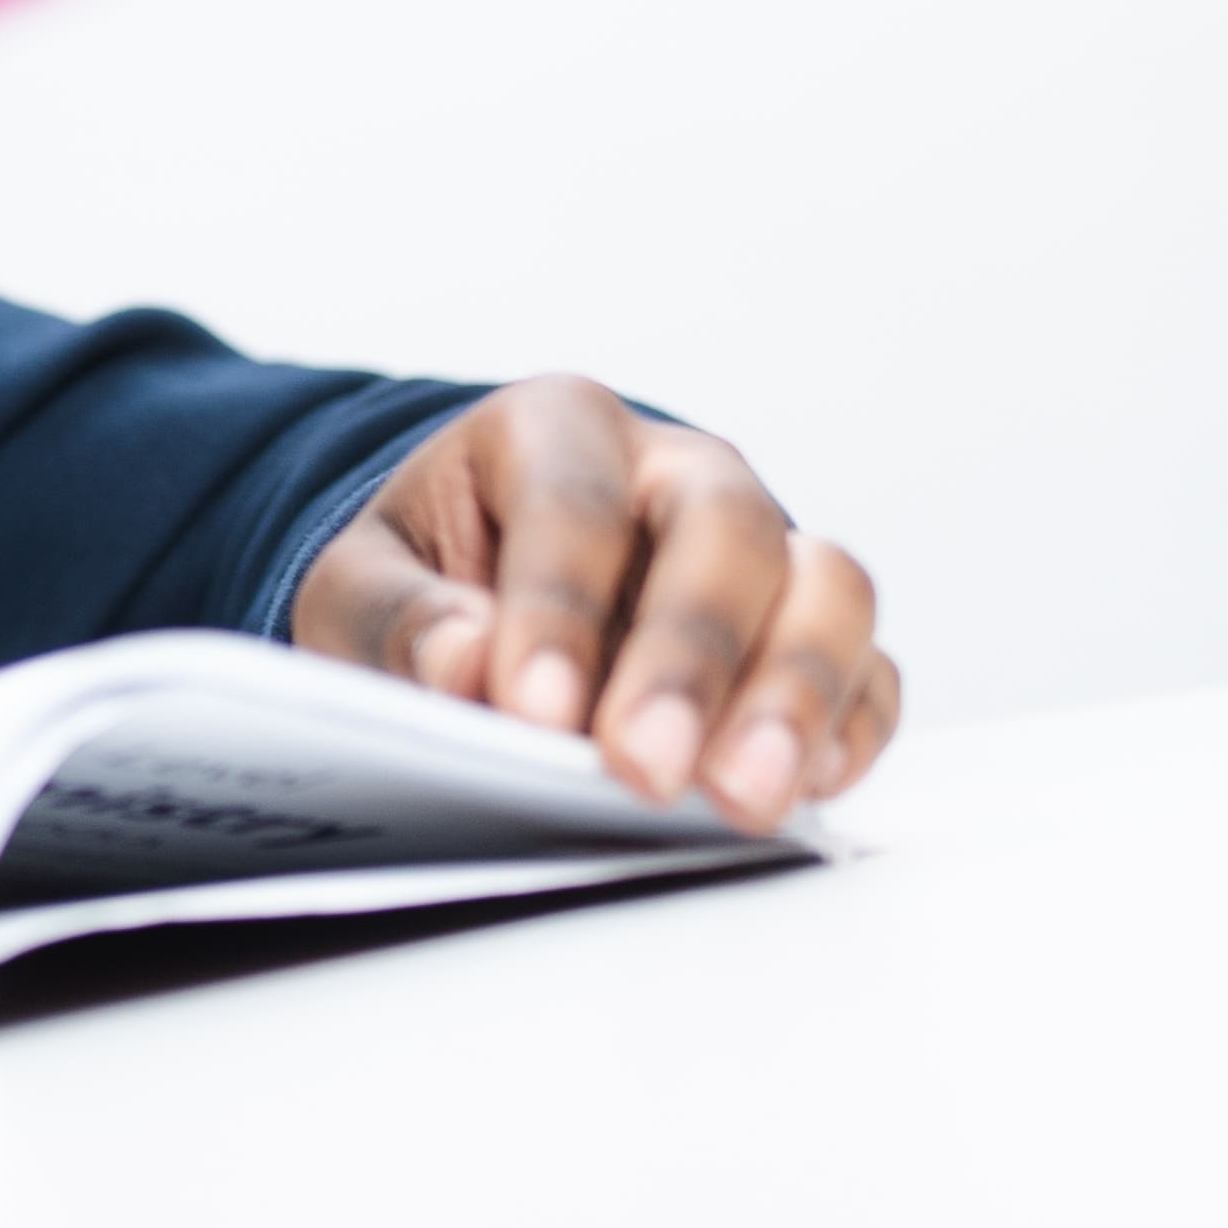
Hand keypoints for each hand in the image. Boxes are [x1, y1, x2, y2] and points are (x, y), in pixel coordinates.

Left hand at [290, 380, 898, 828]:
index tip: (534, 713)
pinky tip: (806, 792)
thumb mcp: (359, 585)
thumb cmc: (423, 578)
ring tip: (744, 797)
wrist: (479, 588)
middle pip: (725, 533)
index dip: (558, 610)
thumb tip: (466, 669)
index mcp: (561, 429)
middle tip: (645, 767)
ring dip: (795, 694)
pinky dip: (849, 729)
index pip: (575, 505)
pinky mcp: (805, 633)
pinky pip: (867, 669)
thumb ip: (399, 621)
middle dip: (689, 657)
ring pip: (828, 587)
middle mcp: (680, 472)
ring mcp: (761, 550)